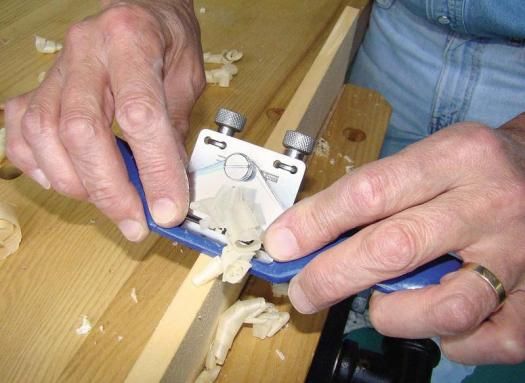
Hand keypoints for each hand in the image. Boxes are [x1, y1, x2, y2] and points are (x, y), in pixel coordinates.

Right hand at [4, 0, 204, 240]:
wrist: (140, 8)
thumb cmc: (168, 41)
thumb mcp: (188, 79)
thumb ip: (173, 129)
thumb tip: (166, 189)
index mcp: (131, 40)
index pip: (139, 114)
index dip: (154, 169)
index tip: (168, 210)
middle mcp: (85, 51)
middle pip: (80, 130)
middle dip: (109, 189)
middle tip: (136, 223)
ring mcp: (56, 68)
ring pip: (44, 135)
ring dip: (77, 184)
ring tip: (111, 203)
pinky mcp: (39, 86)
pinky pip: (22, 132)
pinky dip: (41, 167)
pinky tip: (71, 180)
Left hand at [264, 115, 524, 364]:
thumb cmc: (476, 169)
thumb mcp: (431, 158)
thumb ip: (379, 193)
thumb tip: (312, 234)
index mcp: (456, 157)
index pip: (368, 191)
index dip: (315, 222)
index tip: (281, 244)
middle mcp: (489, 203)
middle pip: (394, 248)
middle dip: (332, 276)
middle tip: (304, 292)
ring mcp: (517, 256)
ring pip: (443, 307)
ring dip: (394, 314)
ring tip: (383, 303)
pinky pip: (478, 339)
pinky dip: (443, 339)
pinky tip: (433, 318)